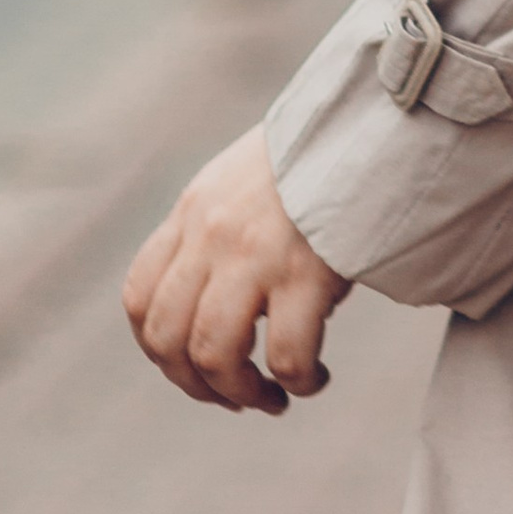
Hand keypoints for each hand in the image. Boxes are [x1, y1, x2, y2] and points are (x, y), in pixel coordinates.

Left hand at [123, 125, 351, 413]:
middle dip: (196, 385)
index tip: (194, 367)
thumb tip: (230, 304)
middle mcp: (212, 234)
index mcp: (194, 211)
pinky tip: (315, 377)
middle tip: (236, 396)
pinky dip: (297, 381)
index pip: (140, 298)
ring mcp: (255, 253)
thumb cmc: (320, 154)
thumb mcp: (245, 179)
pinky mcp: (306, 270)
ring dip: (241, 393)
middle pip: (167, 338)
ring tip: (273, 398)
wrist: (372, 115)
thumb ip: (221, 230)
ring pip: (215, 354)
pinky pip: (286, 355)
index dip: (159, 350)